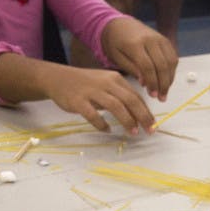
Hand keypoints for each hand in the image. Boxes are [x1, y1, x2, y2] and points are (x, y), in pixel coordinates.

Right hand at [41, 66, 155, 133]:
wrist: (56, 78)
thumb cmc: (85, 84)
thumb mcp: (106, 84)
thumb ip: (122, 95)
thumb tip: (140, 114)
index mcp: (115, 79)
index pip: (136, 96)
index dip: (146, 111)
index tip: (153, 124)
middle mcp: (105, 83)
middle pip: (130, 100)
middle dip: (143, 117)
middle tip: (149, 130)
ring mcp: (91, 91)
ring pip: (115, 106)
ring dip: (127, 121)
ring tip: (133, 132)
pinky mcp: (78, 101)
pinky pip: (93, 114)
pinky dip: (102, 124)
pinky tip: (107, 129)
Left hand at [101, 17, 177, 100]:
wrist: (119, 24)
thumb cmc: (115, 42)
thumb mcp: (117, 57)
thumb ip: (132, 70)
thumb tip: (146, 83)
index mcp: (134, 43)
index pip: (148, 67)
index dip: (152, 83)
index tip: (152, 95)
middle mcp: (150, 39)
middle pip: (162, 65)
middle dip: (163, 84)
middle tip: (161, 97)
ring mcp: (160, 38)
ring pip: (171, 62)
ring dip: (169, 79)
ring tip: (164, 91)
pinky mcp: (165, 40)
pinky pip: (173, 58)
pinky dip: (172, 71)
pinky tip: (166, 80)